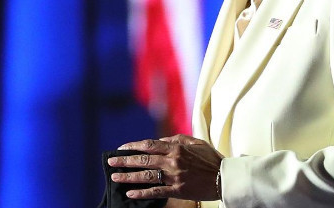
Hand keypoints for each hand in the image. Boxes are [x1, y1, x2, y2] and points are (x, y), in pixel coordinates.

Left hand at [107, 134, 223, 200]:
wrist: (223, 177)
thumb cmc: (210, 157)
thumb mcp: (195, 142)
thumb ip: (177, 139)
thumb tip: (160, 141)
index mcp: (176, 147)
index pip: (149, 145)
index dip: (134, 146)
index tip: (122, 147)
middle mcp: (172, 161)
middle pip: (144, 160)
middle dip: (125, 160)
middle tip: (111, 161)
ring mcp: (173, 177)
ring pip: (146, 176)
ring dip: (129, 176)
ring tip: (116, 177)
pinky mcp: (176, 190)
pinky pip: (155, 192)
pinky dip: (142, 193)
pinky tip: (130, 194)